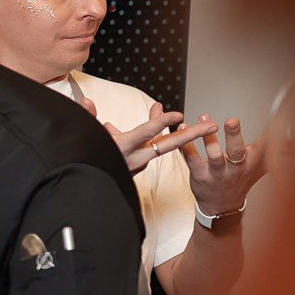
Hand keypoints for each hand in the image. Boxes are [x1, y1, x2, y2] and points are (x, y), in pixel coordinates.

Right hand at [85, 99, 214, 174]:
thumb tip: (87, 101)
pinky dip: (149, 142)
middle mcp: (133, 158)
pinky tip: (148, 135)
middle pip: (167, 145)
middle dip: (192, 135)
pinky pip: (146, 153)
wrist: (83, 193)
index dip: (162, 121)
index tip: (177, 114)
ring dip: (172, 135)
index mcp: (122, 148)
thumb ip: (88, 117)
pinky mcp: (133, 171)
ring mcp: (135, 167)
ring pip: (158, 148)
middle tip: (211, 126)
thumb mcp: (84, 137)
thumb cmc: (84, 165)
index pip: (148, 133)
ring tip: (182, 121)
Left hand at [179, 113, 265, 214]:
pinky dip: (186, 145)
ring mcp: (217, 172)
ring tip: (203, 118)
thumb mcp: (259, 165)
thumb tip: (288, 139)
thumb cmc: (240, 180)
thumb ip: (269, 149)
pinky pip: (191, 159)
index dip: (268, 136)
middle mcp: (235, 168)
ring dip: (208, 137)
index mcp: (251, 162)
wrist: (222, 206)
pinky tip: (182, 131)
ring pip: (213, 155)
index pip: (263, 147)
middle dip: (234, 135)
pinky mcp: (199, 175)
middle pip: (237, 151)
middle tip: (232, 121)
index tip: (272, 121)